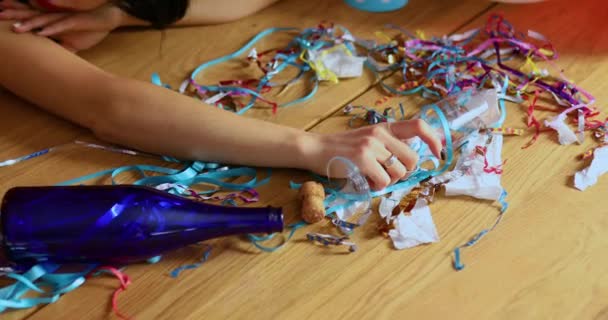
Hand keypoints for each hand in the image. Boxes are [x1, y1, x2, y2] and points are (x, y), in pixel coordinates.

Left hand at [0, 1, 123, 50]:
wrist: (108, 18)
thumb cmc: (89, 29)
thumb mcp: (73, 42)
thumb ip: (61, 49)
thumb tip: (53, 60)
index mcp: (52, 20)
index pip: (29, 17)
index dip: (15, 16)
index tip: (0, 18)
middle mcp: (55, 17)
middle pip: (31, 14)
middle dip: (14, 15)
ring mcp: (64, 18)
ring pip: (43, 20)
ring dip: (29, 24)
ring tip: (16, 29)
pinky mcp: (75, 21)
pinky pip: (61, 25)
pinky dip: (50, 29)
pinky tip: (41, 33)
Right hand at [306, 119, 441, 189]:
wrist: (314, 148)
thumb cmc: (340, 149)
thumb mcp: (367, 139)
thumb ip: (388, 145)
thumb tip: (412, 158)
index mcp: (384, 128)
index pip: (418, 126)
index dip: (433, 140)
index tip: (437, 153)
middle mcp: (380, 134)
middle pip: (412, 160)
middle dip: (403, 173)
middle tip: (386, 175)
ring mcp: (371, 146)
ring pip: (398, 173)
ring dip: (387, 181)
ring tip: (371, 177)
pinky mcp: (362, 159)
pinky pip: (383, 181)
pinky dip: (376, 186)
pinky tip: (364, 180)